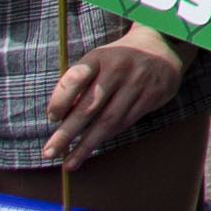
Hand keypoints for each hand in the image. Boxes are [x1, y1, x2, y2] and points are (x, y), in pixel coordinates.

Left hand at [41, 32, 184, 169]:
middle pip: (89, 107)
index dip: (61, 100)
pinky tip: (94, 145)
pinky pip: (125, 122)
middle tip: (49, 152)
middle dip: (67, 133)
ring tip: (69, 163)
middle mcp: (118, 68)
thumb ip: (80, 84)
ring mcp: (137, 82)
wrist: (161, 47)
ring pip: (108, 121)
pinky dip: (107, 136)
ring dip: (86, 145)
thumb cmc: (117, 60)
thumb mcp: (97, 61)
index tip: (51, 119)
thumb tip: (60, 119)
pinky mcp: (152, 95)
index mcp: (99, 57)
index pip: (75, 78)